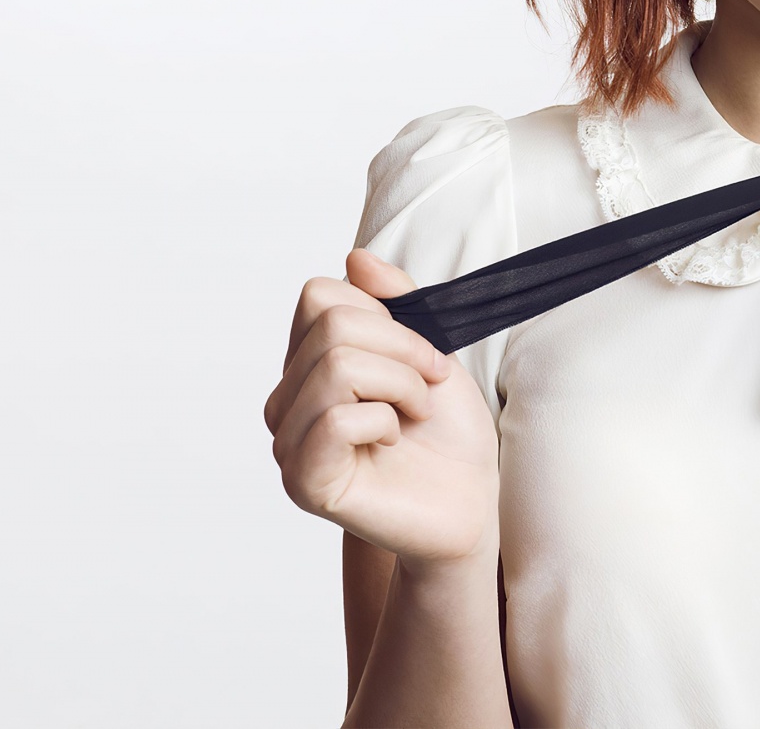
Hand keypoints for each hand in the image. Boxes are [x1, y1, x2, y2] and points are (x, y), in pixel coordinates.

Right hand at [264, 249, 499, 565]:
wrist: (472, 502)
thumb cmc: (449, 433)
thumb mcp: (430, 348)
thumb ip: (392, 301)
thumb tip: (353, 257)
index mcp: (309, 365)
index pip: (319, 296)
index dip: (386, 317)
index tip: (427, 356)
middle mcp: (288, 401)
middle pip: (330, 326)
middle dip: (402, 351)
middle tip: (427, 390)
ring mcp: (289, 443)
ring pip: (335, 367)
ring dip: (400, 386)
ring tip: (412, 416)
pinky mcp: (304, 482)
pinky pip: (335, 418)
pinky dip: (383, 421)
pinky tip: (390, 444)